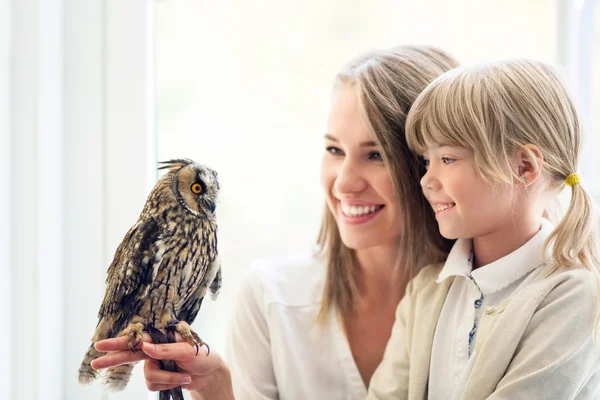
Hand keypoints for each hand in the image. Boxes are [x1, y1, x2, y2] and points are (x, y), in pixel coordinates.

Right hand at [92, 334, 233, 399]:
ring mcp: (156, 362)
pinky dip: (170, 383)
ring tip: (185, 375)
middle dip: (114, 359)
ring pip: (149, 376)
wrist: (211, 373)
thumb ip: (165, 349)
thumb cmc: (202, 355)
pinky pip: (155, 384)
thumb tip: (145, 346)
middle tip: (95, 364)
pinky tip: (183, 379)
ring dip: (168, 378)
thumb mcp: (187, 349)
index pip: (137, 337)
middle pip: (130, 354)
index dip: (118, 341)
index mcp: (162, 335)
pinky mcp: (159, 376)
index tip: (100, 345)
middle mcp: (156, 347)